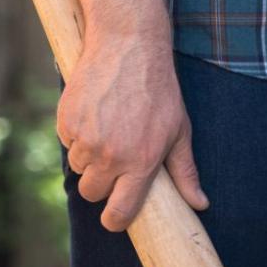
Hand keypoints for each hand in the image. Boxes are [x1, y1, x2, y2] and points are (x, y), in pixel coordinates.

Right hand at [57, 19, 207, 232]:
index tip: (115, 218)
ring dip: (88, 157)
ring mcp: (86, 139)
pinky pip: (67, 142)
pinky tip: (94, 114)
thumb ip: (184, 171)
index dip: (115, 220)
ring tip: (107, 130)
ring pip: (78, 167)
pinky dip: (76, 134)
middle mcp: (111, 155)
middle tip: (114, 162)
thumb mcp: (179, 130)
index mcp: (141, 162)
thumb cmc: (158, 89)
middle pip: (92, 193)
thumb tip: (200, 204)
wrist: (127, 45)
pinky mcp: (66, 121)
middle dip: (100, 184)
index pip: (120, 212)